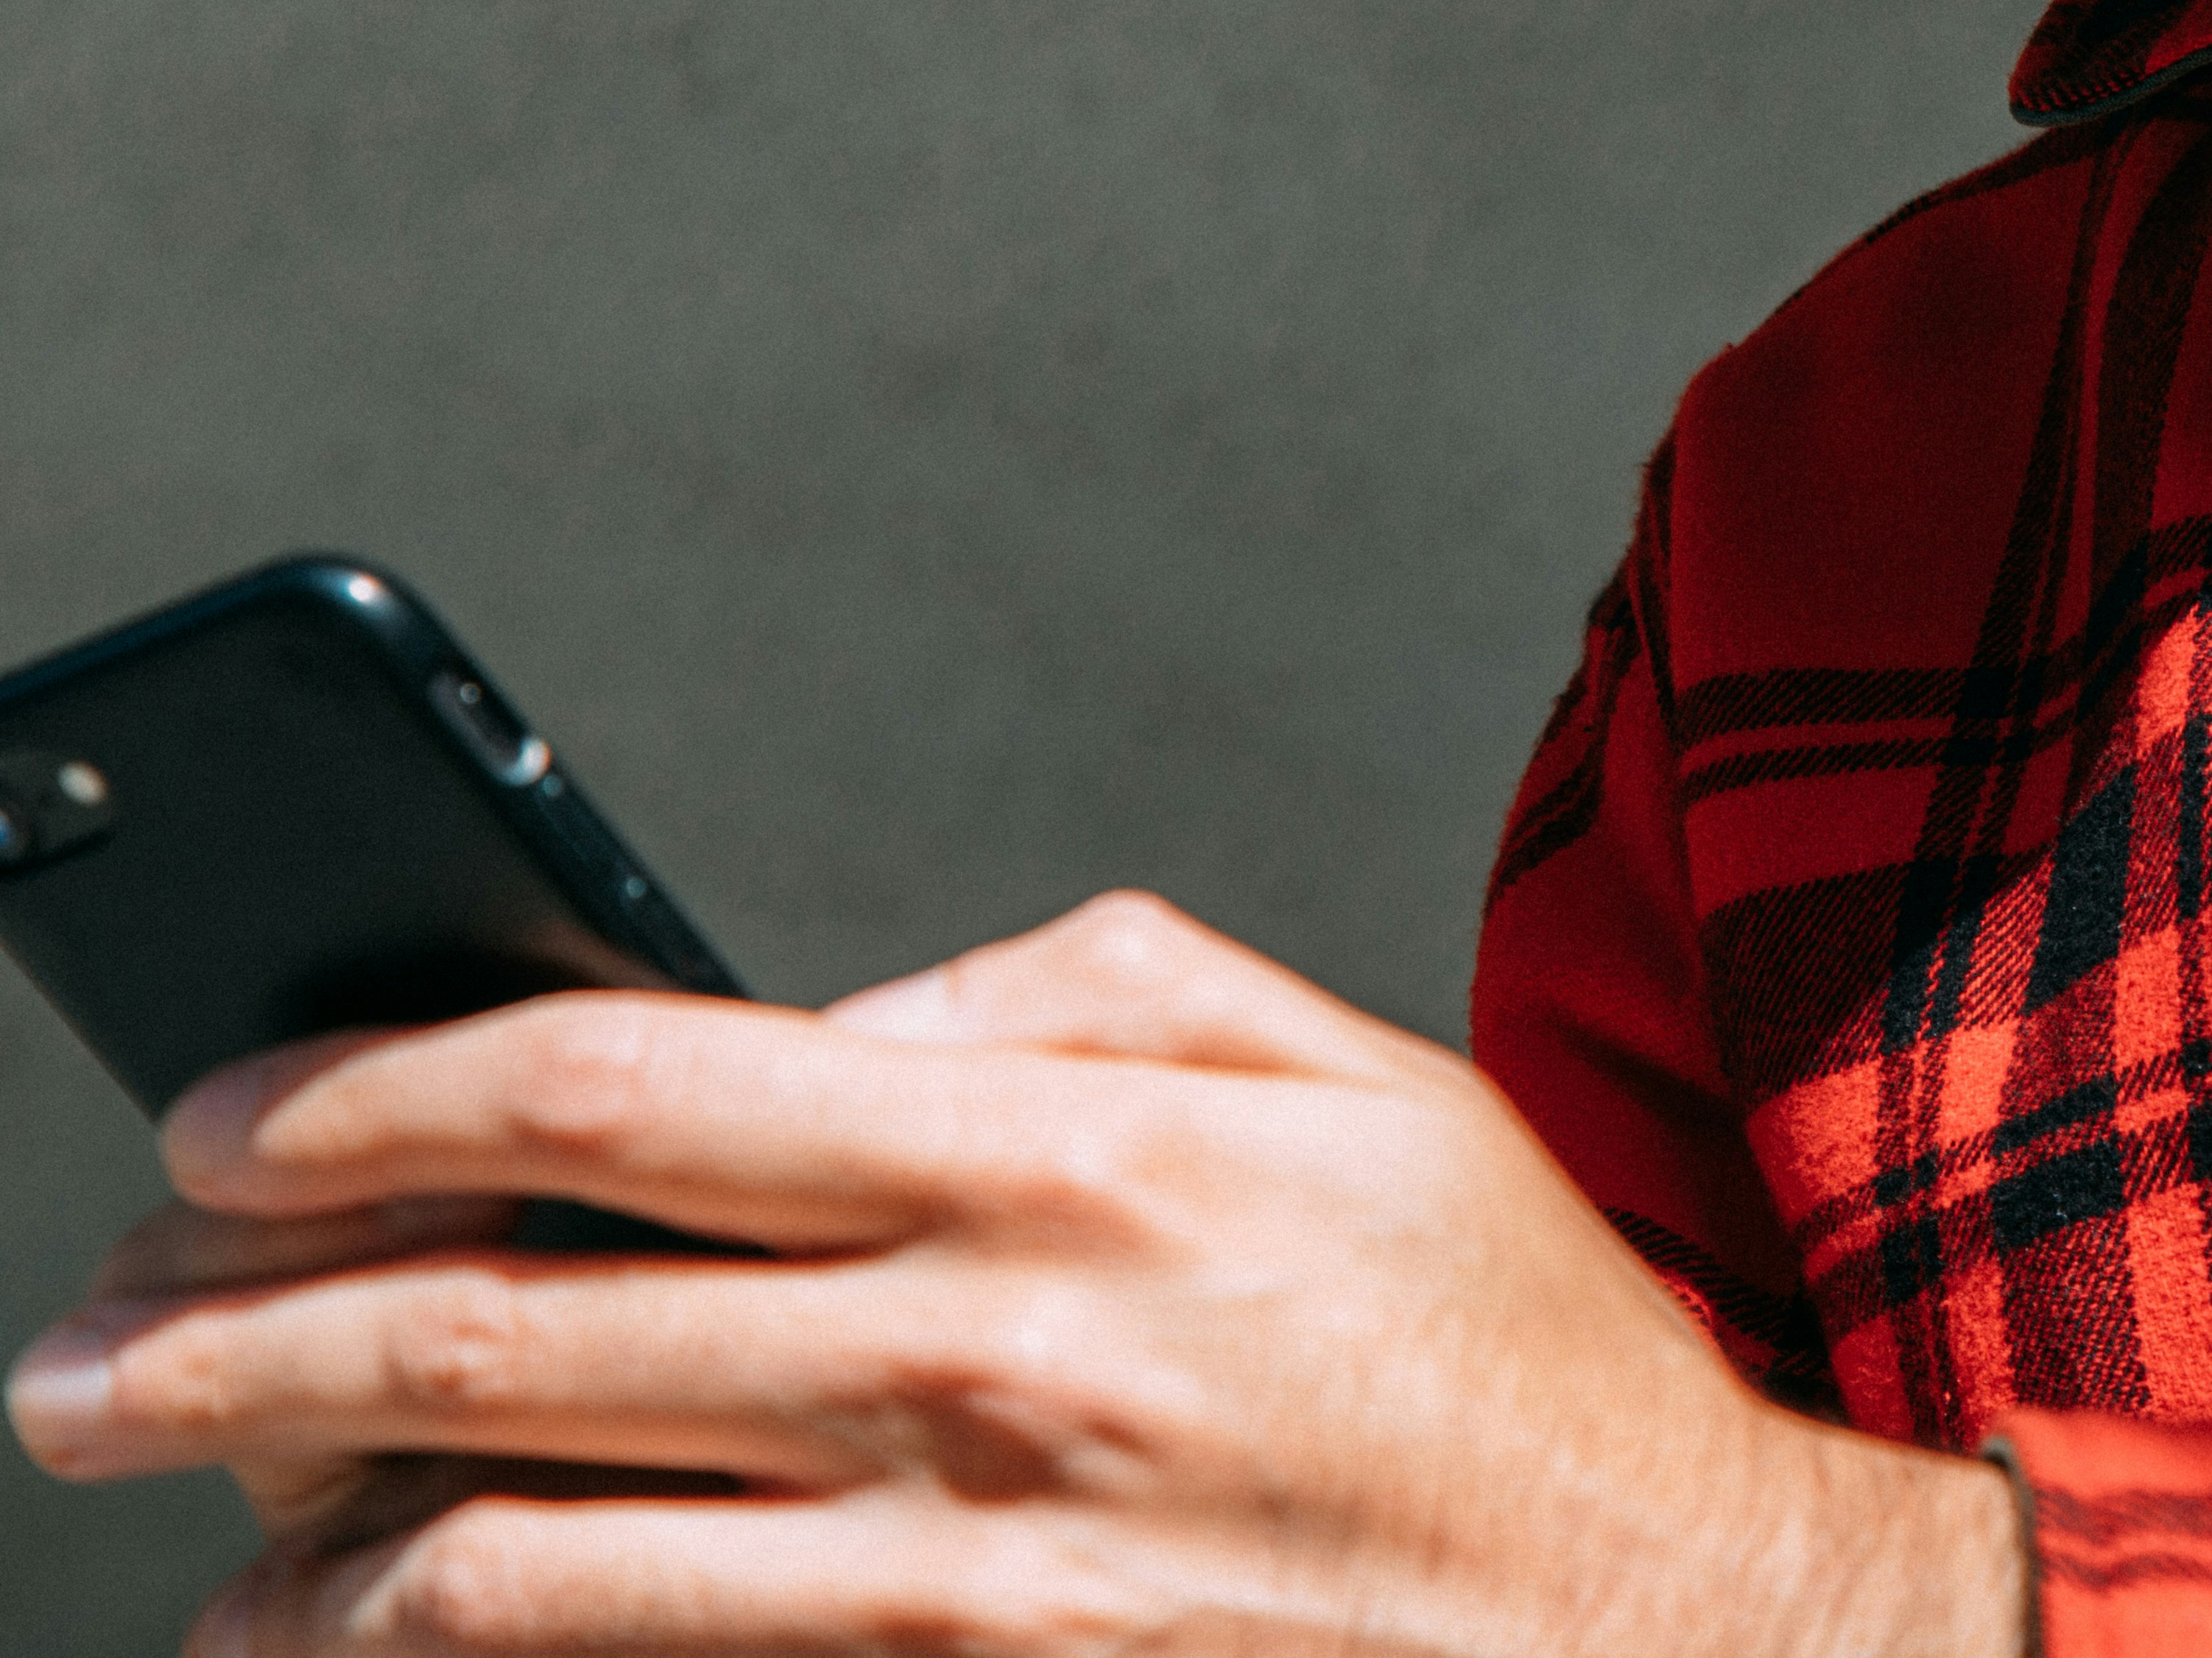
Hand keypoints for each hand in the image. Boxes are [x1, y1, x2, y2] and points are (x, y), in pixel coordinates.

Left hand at [7, 893, 2024, 1656]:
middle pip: (517, 1328)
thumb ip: (1096, 991)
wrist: (1679, 1635)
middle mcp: (991, 1354)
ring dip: (311, 1561)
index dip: (388, 1095)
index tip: (234, 1124)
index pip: (636, 1085)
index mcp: (1074, 1153)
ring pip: (533, 1566)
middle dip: (244, 1336)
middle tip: (89, 1352)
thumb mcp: (1358, 1079)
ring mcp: (972, 1573)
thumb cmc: (1513, 1357)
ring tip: (198, 1553)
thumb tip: (851, 1015)